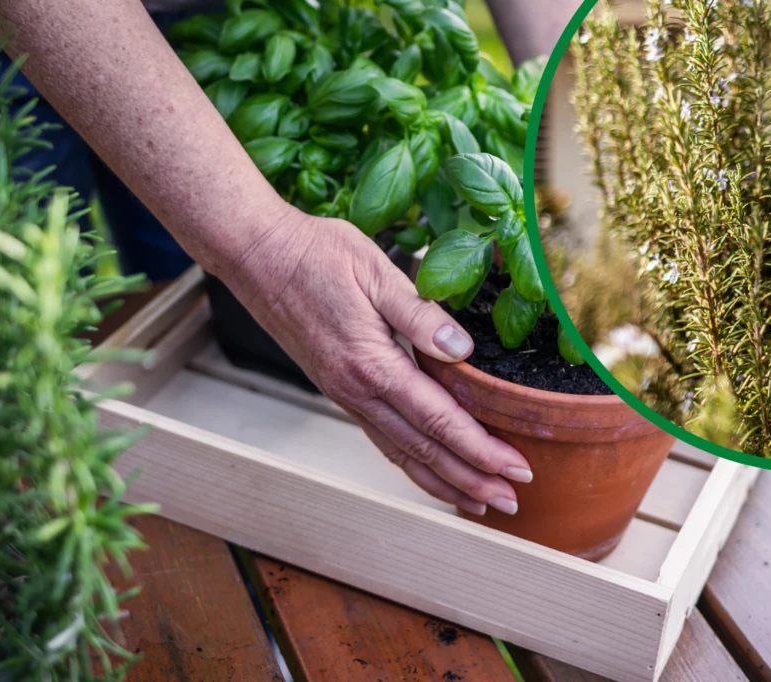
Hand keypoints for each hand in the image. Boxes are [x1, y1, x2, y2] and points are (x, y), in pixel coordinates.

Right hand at [223, 203, 530, 515]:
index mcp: (372, 364)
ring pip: (401, 454)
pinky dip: (412, 464)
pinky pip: (382, 439)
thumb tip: (462, 350)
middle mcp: (357, 391)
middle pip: (423, 451)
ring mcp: (346, 395)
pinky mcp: (339, 389)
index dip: (480, 449)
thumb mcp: (376, 271)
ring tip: (477, 503)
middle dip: (471, 480)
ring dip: (443, 482)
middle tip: (509, 503)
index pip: (438, 419)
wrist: (255, 255)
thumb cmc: (314, 255)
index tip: (515, 468)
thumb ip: (420, 314)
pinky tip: (429, 470)